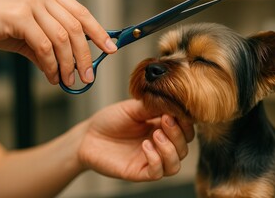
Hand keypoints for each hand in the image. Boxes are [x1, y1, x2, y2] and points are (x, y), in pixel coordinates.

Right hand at [0, 0, 116, 85]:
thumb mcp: (28, 34)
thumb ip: (50, 48)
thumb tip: (68, 70)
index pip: (81, 12)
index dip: (98, 32)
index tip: (110, 48)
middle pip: (76, 27)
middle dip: (86, 55)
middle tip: (89, 76)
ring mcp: (31, 1)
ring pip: (63, 38)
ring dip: (69, 64)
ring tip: (69, 80)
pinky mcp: (18, 14)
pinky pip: (44, 46)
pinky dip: (51, 65)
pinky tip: (52, 76)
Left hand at [78, 99, 194, 180]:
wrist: (88, 135)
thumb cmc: (111, 120)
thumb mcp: (134, 108)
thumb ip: (154, 107)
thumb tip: (174, 103)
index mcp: (162, 128)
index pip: (186, 130)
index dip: (186, 122)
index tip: (176, 111)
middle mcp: (160, 145)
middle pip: (184, 147)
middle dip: (179, 134)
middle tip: (165, 121)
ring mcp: (150, 159)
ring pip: (175, 164)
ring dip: (170, 150)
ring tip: (156, 135)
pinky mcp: (139, 172)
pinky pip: (157, 173)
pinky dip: (156, 160)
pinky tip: (145, 146)